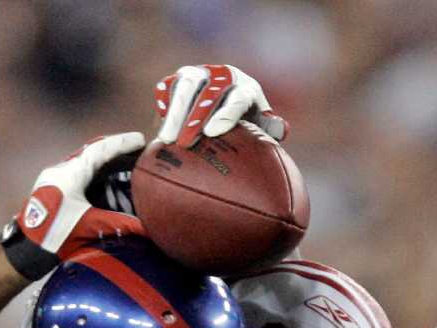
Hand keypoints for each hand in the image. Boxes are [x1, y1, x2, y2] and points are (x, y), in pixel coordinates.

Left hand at [0, 132, 147, 281]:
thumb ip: (119, 224)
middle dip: (112, 147)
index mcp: (71, 174)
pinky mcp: (48, 186)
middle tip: (131, 146)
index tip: (139, 138)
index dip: (122, 143)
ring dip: (100, 158)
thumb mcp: (90, 228)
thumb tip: (146, 228)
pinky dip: (90, 170)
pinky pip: (73, 169)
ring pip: (81, 159)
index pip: (101, 150)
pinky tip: (98, 178)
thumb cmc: (54, 237)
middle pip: (91, 150)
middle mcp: (61, 170)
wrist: (26, 250)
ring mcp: (52, 177)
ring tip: (118, 160)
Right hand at [155, 64, 288, 144]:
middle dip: (194, 116)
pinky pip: (166, 88)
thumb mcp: (259, 130)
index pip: (237, 97)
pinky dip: (163, 106)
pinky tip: (157, 130)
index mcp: (244, 87)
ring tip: (166, 140)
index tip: (212, 133)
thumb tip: (280, 130)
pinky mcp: (176, 81)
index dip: (226, 113)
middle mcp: (220, 76)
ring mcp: (197, 75)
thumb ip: (269, 130)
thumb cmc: (244, 127)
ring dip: (175, 113)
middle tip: (185, 142)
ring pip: (184, 86)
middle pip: (207, 90)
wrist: (223, 110)